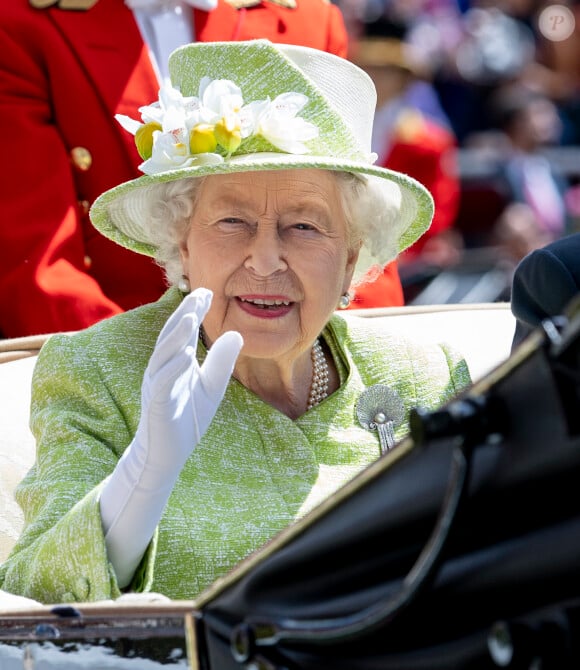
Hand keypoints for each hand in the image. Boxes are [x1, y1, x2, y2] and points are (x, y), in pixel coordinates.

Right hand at [140, 287, 242, 481]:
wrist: (167, 454)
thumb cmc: (187, 418)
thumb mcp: (212, 387)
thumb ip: (221, 362)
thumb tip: (237, 333)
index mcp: (176, 361)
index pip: (185, 330)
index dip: (195, 310)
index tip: (208, 292)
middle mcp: (163, 367)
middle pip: (172, 334)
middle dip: (185, 312)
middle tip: (200, 293)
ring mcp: (157, 384)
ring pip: (164, 353)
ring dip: (177, 334)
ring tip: (192, 316)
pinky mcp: (156, 403)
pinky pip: (162, 381)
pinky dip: (172, 367)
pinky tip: (185, 355)